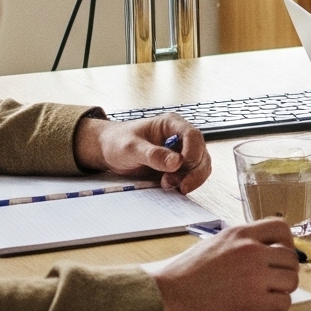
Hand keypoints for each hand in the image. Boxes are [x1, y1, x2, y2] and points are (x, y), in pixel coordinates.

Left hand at [74, 111, 210, 191]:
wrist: (109, 150)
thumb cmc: (118, 142)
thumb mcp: (131, 148)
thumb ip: (153, 155)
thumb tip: (177, 162)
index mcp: (171, 124)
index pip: (193, 135)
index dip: (193, 152)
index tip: (181, 167)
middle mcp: (180, 136)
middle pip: (201, 152)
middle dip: (192, 171)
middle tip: (172, 183)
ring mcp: (181, 151)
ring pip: (201, 165)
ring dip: (191, 178)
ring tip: (169, 185)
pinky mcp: (178, 165)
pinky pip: (193, 174)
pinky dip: (187, 182)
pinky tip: (172, 186)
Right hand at [153, 220, 302, 310]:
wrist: (163, 301)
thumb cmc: (181, 277)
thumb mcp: (212, 245)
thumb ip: (238, 245)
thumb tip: (262, 251)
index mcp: (239, 234)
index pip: (281, 227)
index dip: (287, 243)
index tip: (281, 255)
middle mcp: (251, 251)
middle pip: (290, 259)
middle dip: (284, 272)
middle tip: (271, 284)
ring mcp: (254, 276)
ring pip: (291, 281)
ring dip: (281, 291)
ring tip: (262, 297)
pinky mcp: (253, 302)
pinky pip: (283, 303)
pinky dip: (275, 308)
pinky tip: (258, 310)